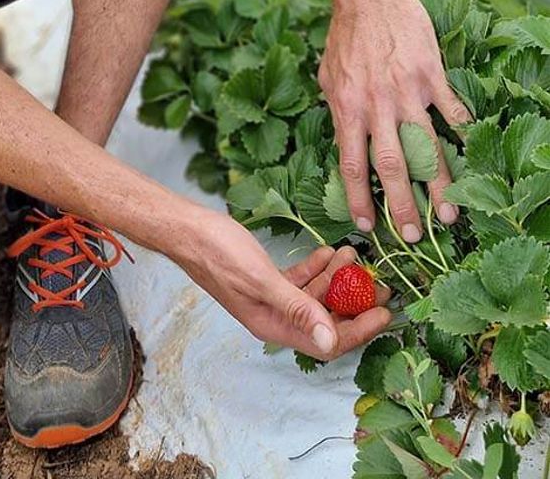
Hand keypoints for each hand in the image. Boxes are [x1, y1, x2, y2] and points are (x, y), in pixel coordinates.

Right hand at [177, 211, 392, 358]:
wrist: (187, 231)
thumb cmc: (218, 254)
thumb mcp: (262, 280)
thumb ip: (297, 309)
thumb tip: (331, 340)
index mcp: (273, 326)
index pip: (326, 341)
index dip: (358, 330)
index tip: (385, 311)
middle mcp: (275, 318)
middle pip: (325, 321)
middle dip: (354, 303)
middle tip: (379, 283)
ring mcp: (271, 299)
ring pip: (315, 297)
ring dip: (337, 279)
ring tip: (353, 256)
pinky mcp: (266, 280)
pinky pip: (300, 281)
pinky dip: (316, 268)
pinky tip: (327, 253)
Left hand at [317, 0, 473, 241]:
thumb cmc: (344, 37)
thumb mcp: (328, 77)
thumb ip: (338, 111)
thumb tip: (347, 145)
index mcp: (348, 107)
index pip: (351, 164)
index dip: (358, 198)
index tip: (366, 224)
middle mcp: (378, 104)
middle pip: (392, 166)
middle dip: (402, 206)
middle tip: (412, 236)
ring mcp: (407, 90)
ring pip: (426, 147)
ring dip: (438, 185)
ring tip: (449, 215)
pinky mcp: (431, 73)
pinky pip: (451, 109)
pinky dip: (462, 132)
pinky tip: (470, 155)